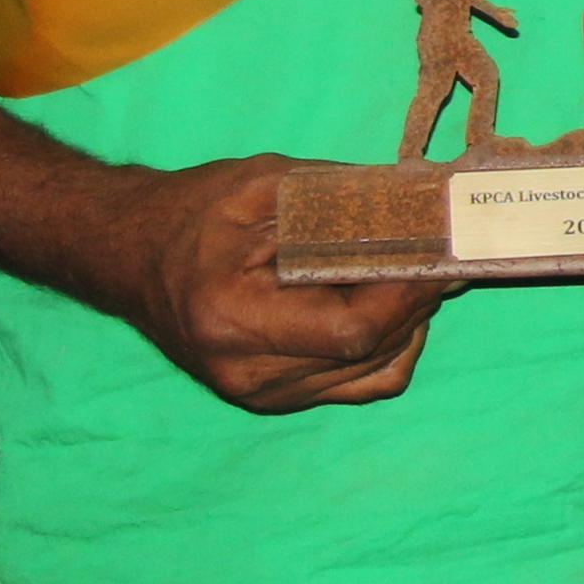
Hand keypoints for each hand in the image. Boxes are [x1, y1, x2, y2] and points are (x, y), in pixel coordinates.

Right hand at [116, 157, 456, 410]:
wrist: (131, 254)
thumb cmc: (193, 212)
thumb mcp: (264, 185)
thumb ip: (344, 198)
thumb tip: (425, 203)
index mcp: (233, 319)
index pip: (352, 330)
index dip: (409, 292)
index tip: (445, 250)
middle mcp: (248, 374)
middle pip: (372, 352)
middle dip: (420, 298)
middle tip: (452, 249)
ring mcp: (262, 396)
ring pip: (376, 372)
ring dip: (412, 320)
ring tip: (423, 268)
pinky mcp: (276, 398)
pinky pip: (360, 385)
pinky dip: (391, 346)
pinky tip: (395, 303)